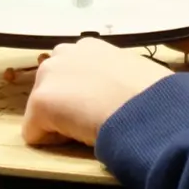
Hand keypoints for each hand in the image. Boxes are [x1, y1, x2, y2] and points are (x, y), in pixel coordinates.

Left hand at [22, 38, 172, 145]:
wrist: (147, 108)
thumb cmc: (154, 94)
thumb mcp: (134, 73)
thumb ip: (117, 76)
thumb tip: (122, 91)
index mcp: (89, 47)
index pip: (71, 70)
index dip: (84, 92)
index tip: (102, 104)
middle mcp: (64, 53)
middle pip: (50, 86)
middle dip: (66, 102)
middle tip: (93, 116)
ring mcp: (49, 76)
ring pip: (41, 108)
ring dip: (58, 120)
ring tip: (88, 126)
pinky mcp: (40, 102)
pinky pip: (35, 133)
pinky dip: (53, 142)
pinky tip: (79, 137)